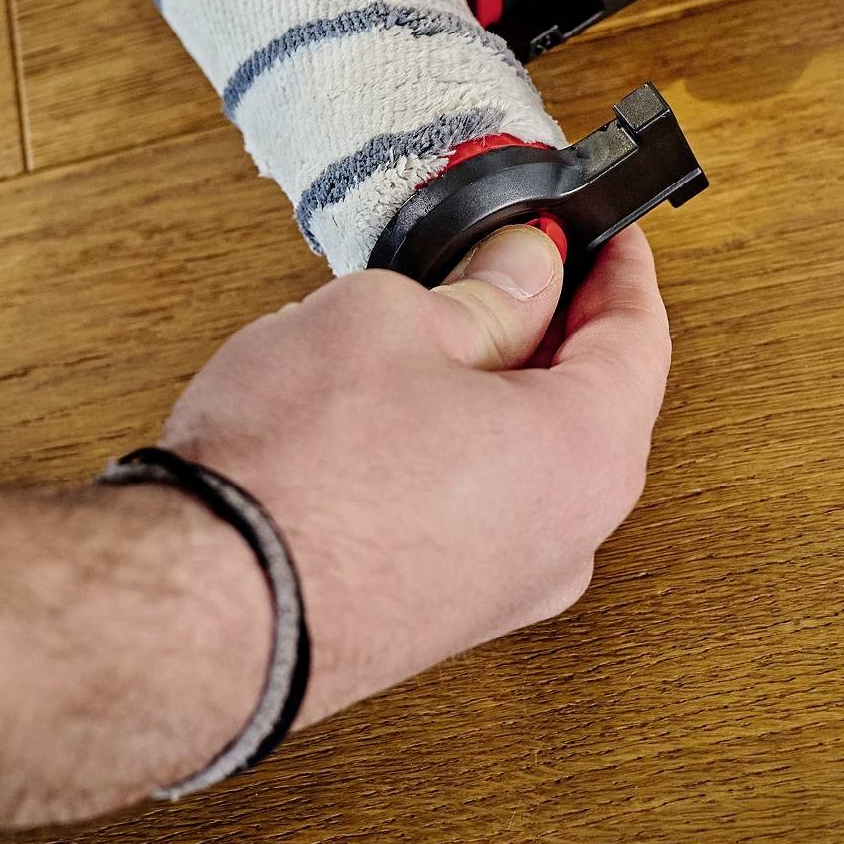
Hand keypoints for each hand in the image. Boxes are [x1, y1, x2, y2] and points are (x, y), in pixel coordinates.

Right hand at [160, 223, 670, 719]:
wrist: (203, 608)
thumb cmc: (297, 470)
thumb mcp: (394, 319)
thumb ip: (482, 291)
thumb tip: (525, 269)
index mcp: (585, 458)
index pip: (640, 339)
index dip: (619, 267)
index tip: (603, 229)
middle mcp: (566, 540)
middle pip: (589, 402)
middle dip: (553, 321)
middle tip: (511, 257)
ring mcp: (503, 590)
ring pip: (526, 456)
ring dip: (495, 384)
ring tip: (432, 319)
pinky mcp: (439, 614)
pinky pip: (476, 503)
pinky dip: (455, 442)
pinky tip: (389, 403)